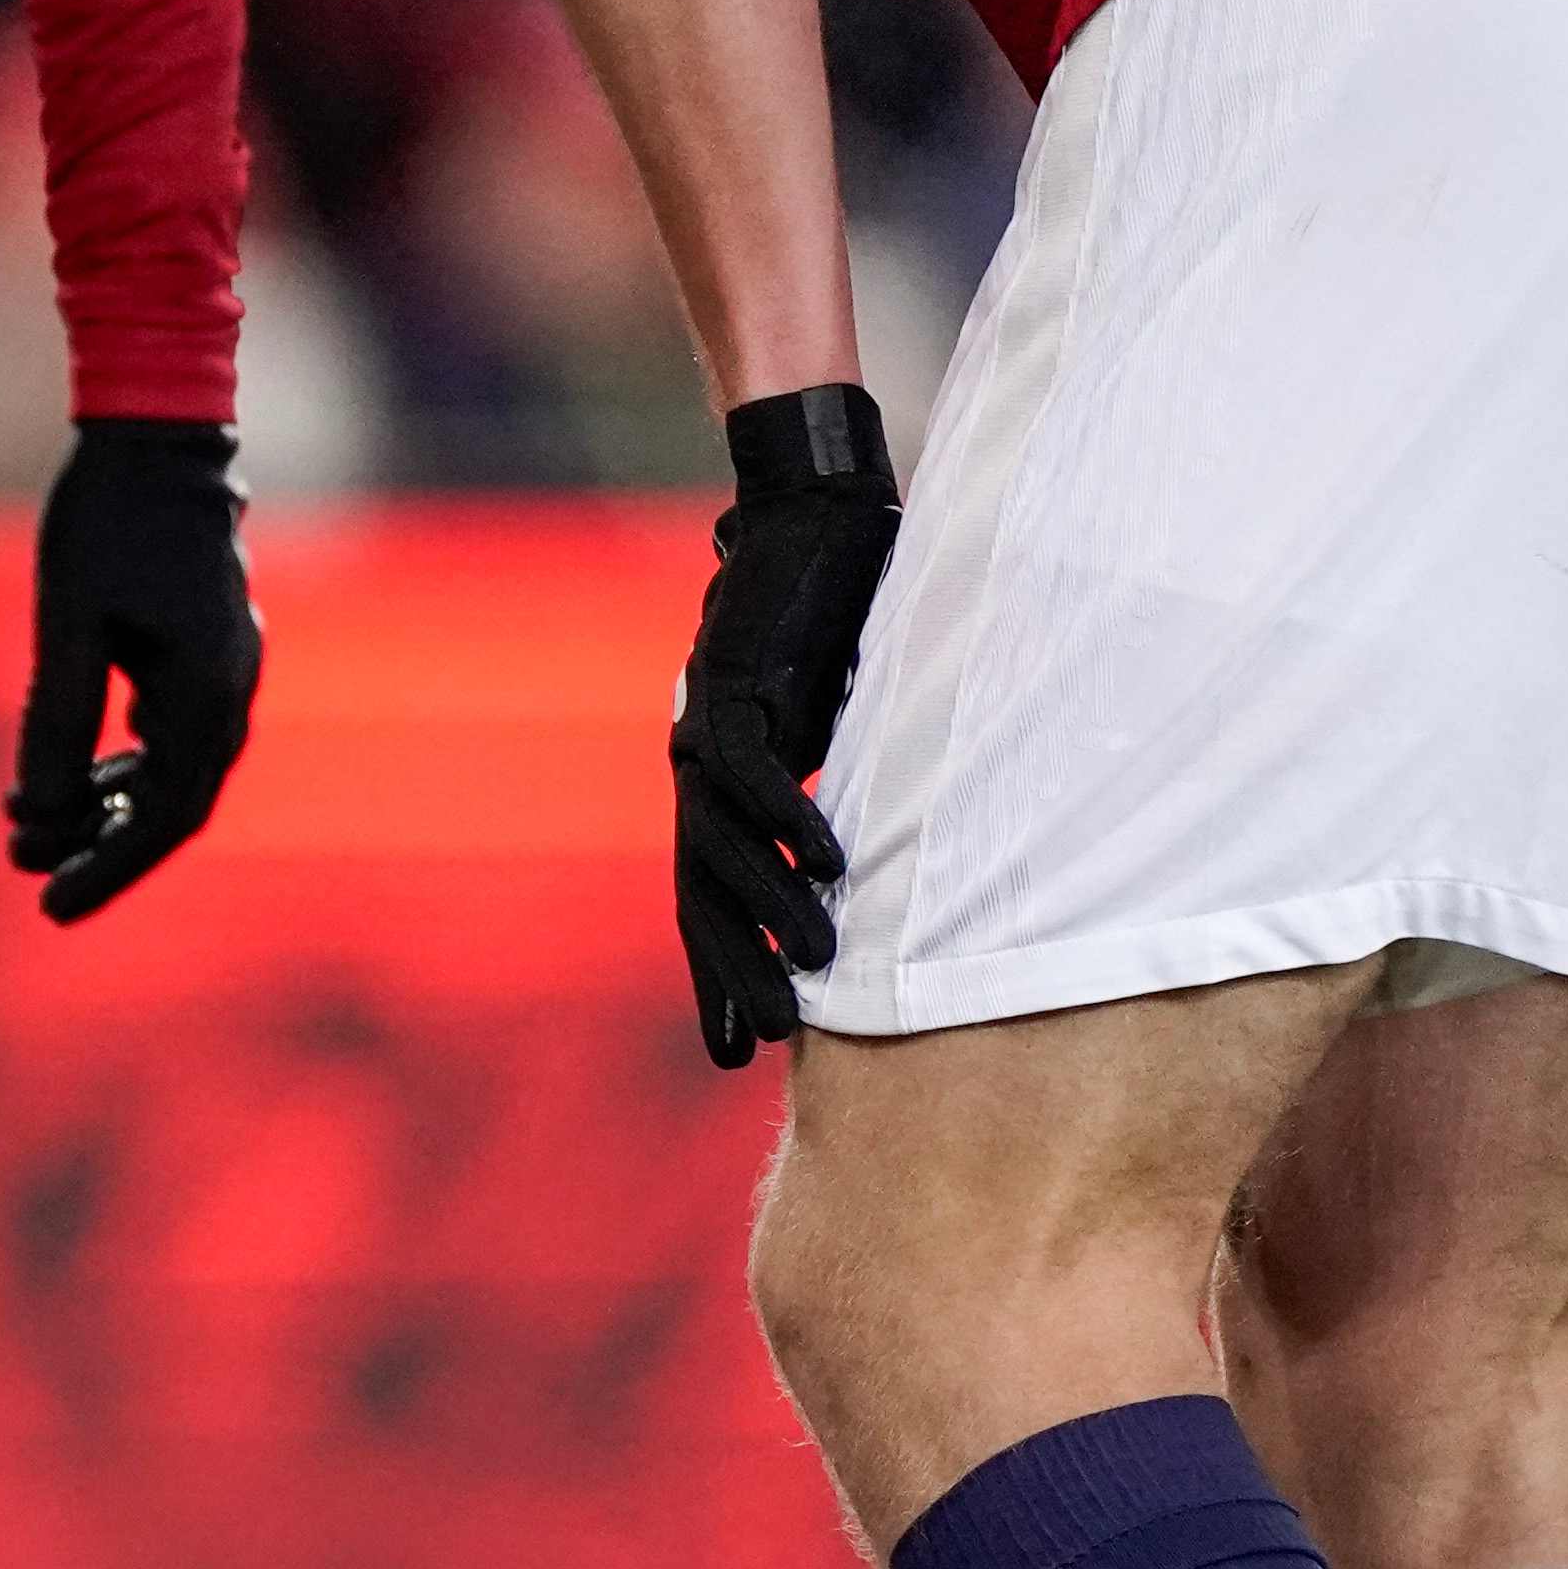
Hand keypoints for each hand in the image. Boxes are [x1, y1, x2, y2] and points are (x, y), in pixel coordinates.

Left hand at [4, 418, 262, 924]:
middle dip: (99, 848)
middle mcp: (230, 689)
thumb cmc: (107, 519)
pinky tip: (66, 779)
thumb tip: (42, 819)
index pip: (164, 817)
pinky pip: (169, 735)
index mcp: (209, 692)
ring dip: (103, 808)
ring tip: (28, 829)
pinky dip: (120, 766)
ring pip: (170, 774)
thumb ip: (57, 723)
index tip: (49, 909)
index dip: (107, 870)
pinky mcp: (203, 649)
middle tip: (30, 880)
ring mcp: (224, 668)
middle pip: (172, 807)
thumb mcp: (68, 626)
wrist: (156, 430)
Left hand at [671, 382, 899, 1067]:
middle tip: (763, 1041)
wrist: (813, 519)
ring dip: (772, 909)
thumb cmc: (833, 625)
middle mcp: (698, 770)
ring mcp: (707, 730)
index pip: (709, 902)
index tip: (740, 1049)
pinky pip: (757, 774)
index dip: (720, 975)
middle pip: (705, 894)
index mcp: (716, 788)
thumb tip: (869, 866)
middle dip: (733, 972)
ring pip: (727, 845)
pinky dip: (791, 823)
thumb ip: (836, 790)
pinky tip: (830, 870)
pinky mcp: (733, 686)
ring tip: (815, 965)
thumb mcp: (837, 729)